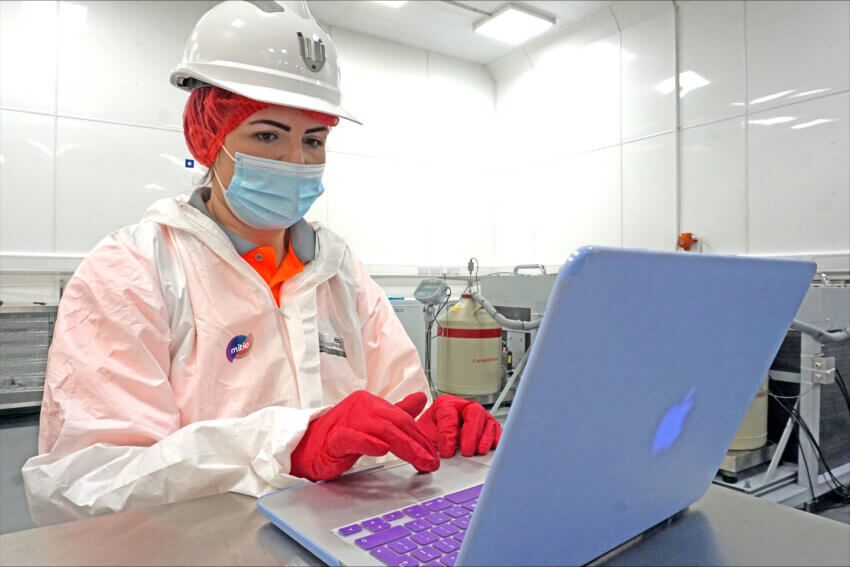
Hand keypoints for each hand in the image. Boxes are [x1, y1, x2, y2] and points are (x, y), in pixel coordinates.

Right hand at [290, 391, 438, 480]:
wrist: (305, 446)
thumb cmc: (339, 436)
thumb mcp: (372, 423)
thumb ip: (397, 412)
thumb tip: (421, 398)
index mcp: (371, 402)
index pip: (403, 418)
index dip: (420, 437)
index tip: (433, 455)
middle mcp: (361, 406)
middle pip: (397, 423)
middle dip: (418, 444)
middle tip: (431, 462)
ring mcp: (346, 420)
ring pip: (382, 430)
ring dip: (404, 447)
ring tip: (418, 460)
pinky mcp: (334, 437)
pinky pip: (353, 438)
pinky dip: (368, 444)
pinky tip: (382, 451)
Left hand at [416, 394, 501, 457]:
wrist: (434, 433)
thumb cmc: (431, 432)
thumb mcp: (426, 436)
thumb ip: (432, 443)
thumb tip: (442, 455)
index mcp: (445, 404)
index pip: (449, 415)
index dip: (448, 435)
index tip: (447, 452)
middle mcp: (463, 406)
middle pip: (474, 412)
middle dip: (471, 433)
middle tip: (466, 451)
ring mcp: (477, 414)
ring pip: (487, 420)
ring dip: (485, 437)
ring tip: (479, 451)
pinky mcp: (487, 424)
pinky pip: (495, 428)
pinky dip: (496, 438)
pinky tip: (493, 447)